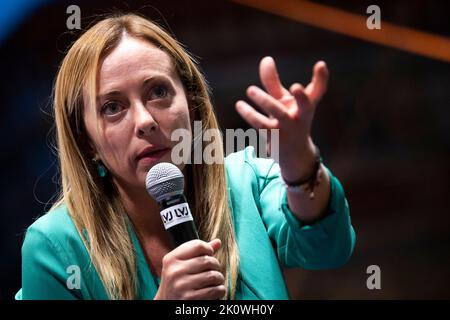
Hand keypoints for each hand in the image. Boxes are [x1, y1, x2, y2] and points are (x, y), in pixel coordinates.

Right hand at [154, 239, 225, 299]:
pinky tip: (216, 290)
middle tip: (214, 270)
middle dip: (216, 265)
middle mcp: (174, 271)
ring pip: (213, 276)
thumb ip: (198, 253)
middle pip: (208, 260)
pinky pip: (215, 290)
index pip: (198, 245)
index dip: (208, 249)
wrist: (166, 303)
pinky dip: (220, 290)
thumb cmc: (177, 280)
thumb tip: (218, 241)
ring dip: (219, 278)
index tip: (209, 255)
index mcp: (171, 259)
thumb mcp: (181, 264)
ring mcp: (181, 285)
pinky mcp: (189, 298)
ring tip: (216, 280)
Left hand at [235, 57, 328, 181]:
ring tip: (250, 90)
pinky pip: (260, 124)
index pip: (318, 91)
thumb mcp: (283, 101)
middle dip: (303, 97)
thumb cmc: (288, 119)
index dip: (321, 78)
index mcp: (306, 105)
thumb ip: (273, 81)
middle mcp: (300, 116)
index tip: (320, 65)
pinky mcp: (274, 137)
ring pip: (278, 113)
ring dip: (265, 101)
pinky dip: (249, 114)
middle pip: (305, 105)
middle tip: (295, 86)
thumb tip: (266, 59)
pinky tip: (239, 105)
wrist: (290, 153)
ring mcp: (288, 128)